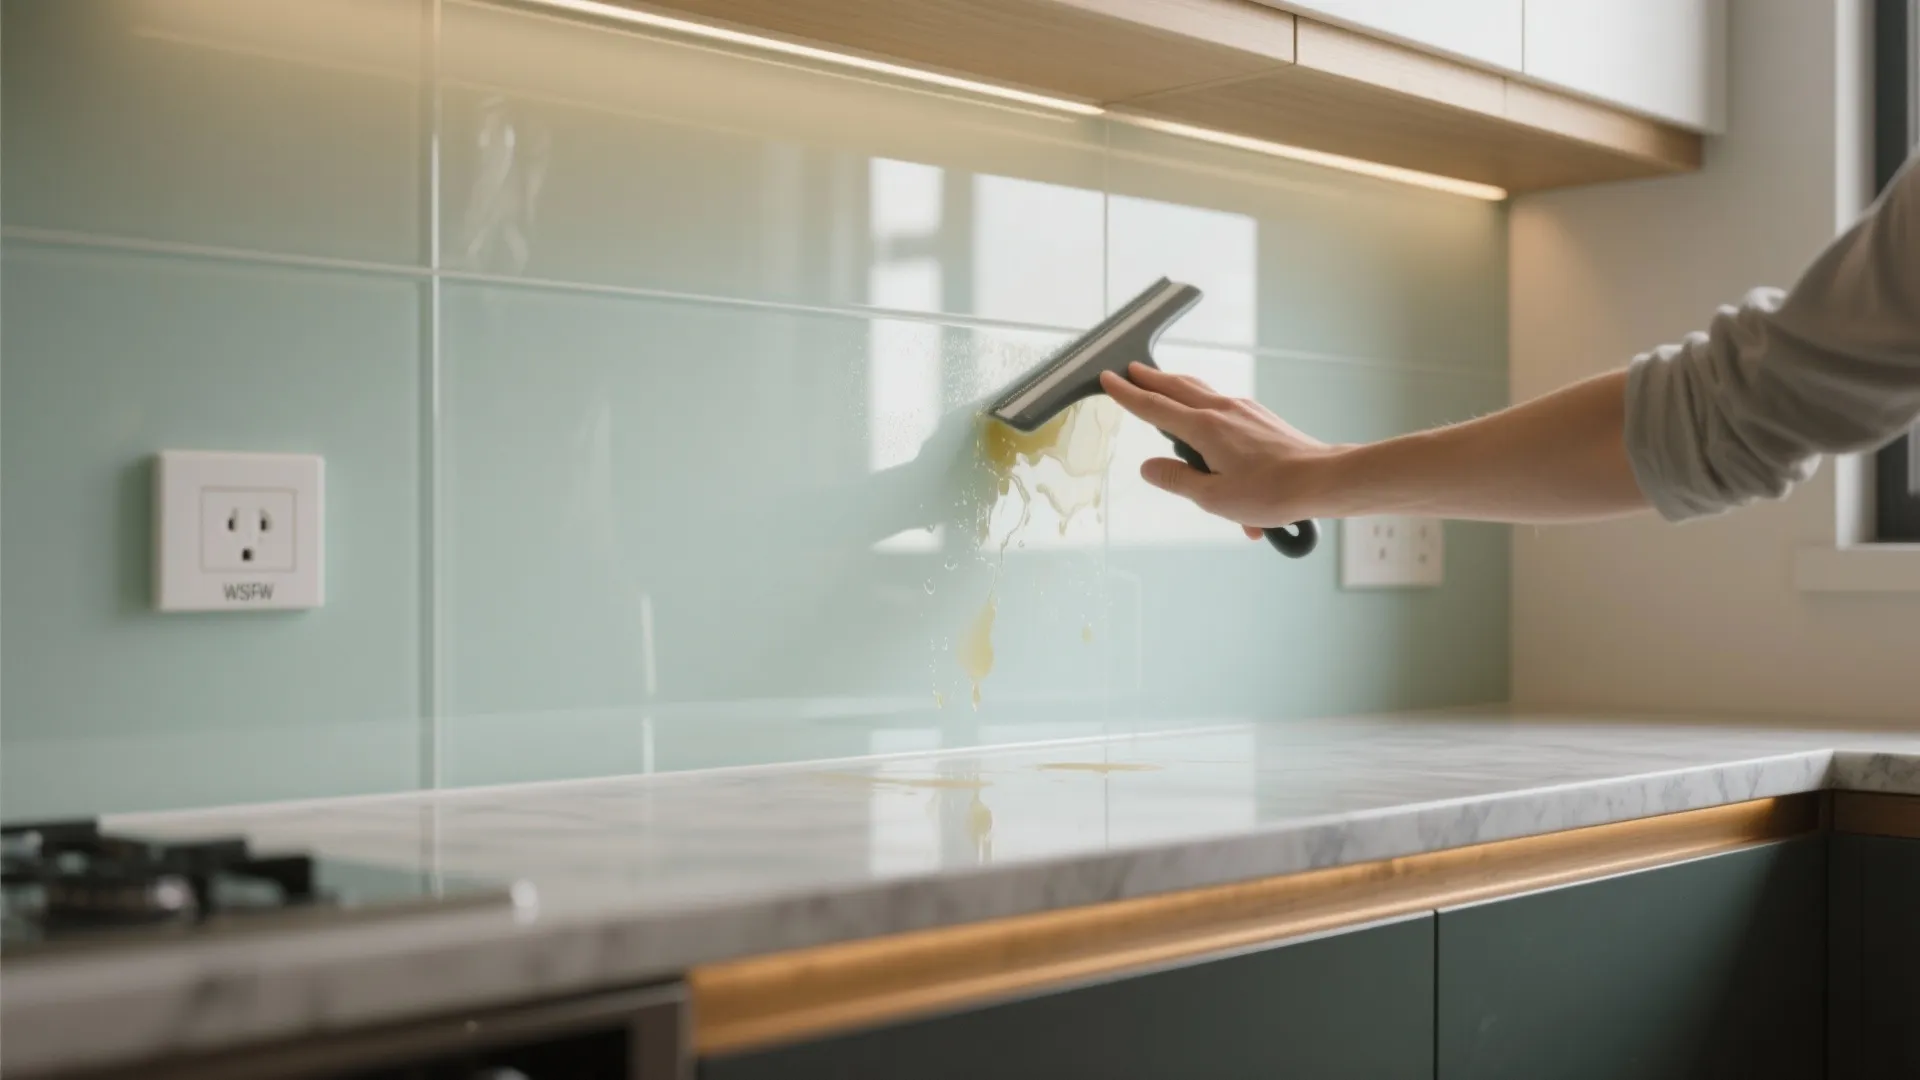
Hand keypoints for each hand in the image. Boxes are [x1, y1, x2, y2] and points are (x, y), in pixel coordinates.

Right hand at [1099, 363, 1344, 536]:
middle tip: (1129, 370)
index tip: (1108, 379)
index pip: (1154, 407)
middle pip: (1177, 388)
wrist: (1322, 480)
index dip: (1127, 394)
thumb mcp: (1213, 498)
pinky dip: (1207, 414)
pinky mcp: (1260, 417)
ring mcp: (1244, 410)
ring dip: (1177, 387)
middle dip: (1150, 379)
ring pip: (1201, 392)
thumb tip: (1149, 467)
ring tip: (1162, 385)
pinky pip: (1224, 410)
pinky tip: (1208, 429)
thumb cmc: (1271, 493)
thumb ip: (1176, 479)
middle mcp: (1222, 410)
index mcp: (1204, 428)